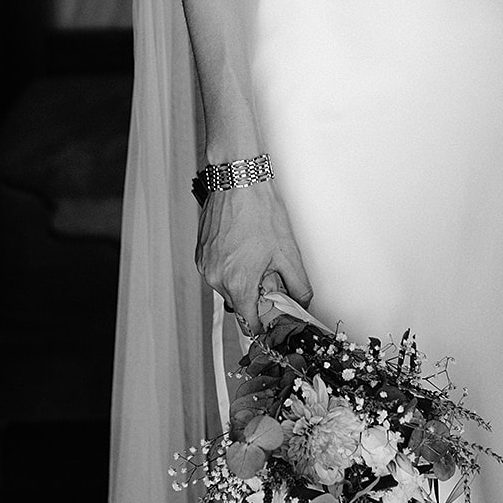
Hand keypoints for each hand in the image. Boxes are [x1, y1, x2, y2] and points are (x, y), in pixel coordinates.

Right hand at [195, 180, 312, 334]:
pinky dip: (230, 265)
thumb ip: (298, 284)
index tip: (272, 319)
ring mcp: (205, 265)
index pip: (249, 321)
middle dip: (255, 294)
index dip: (264, 322)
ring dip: (241, 278)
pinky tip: (242, 246)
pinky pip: (217, 270)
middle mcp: (215, 277)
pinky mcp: (200, 253)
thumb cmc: (260, 210)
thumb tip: (302, 301)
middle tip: (269, 274)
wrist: (238, 180)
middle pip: (239, 302)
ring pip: (227, 285)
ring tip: (255, 254)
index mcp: (238, 282)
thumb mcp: (288, 251)